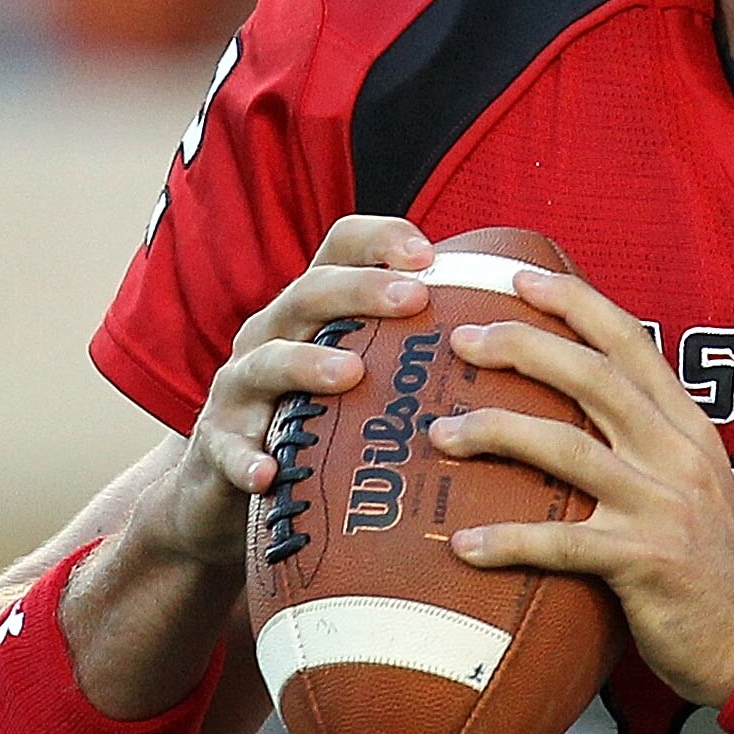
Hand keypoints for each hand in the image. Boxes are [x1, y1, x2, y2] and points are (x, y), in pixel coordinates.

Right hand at [133, 215, 438, 574]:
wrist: (222, 493)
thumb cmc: (315, 428)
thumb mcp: (360, 381)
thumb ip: (415, 355)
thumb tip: (518, 341)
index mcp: (311, 311)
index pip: (338, 249)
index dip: (380, 240)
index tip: (430, 253)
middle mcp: (271, 335)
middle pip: (309, 293)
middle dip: (361, 289)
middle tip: (415, 297)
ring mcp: (239, 389)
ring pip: (267, 362)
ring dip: (306, 363)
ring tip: (351, 374)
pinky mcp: (215, 446)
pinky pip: (227, 449)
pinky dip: (246, 459)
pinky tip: (268, 473)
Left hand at [430, 269, 733, 705]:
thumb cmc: (713, 566)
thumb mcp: (693, 484)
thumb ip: (646, 443)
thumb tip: (573, 413)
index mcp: (688, 427)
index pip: (630, 341)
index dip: (573, 302)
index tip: (519, 278)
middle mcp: (677, 454)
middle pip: (591, 376)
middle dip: (522, 346)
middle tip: (462, 339)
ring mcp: (661, 505)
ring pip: (566, 447)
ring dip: (495, 432)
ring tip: (440, 434)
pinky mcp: (643, 561)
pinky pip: (560, 542)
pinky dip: (506, 541)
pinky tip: (462, 547)